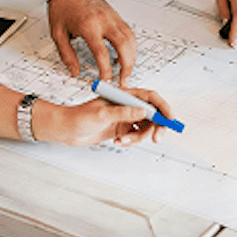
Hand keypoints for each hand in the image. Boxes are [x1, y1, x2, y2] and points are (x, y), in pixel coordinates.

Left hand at [35, 87, 175, 145]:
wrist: (66, 129)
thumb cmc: (79, 116)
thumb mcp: (102, 114)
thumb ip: (123, 113)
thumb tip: (144, 111)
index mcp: (124, 95)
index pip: (151, 97)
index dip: (163, 107)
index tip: (170, 119)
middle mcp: (127, 105)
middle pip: (152, 114)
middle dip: (156, 127)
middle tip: (156, 139)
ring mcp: (125, 117)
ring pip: (144, 128)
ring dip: (137, 138)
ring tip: (121, 141)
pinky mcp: (121, 129)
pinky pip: (135, 137)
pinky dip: (130, 142)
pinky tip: (116, 141)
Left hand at [46, 0, 137, 83]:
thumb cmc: (62, 6)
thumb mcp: (58, 33)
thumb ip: (67, 55)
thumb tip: (75, 72)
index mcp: (88, 26)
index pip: (102, 53)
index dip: (106, 71)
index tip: (106, 82)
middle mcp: (104, 21)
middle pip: (124, 46)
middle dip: (127, 67)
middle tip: (123, 81)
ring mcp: (113, 17)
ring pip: (130, 39)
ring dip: (132, 57)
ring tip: (126, 71)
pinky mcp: (116, 15)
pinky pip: (129, 32)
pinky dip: (131, 46)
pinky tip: (125, 56)